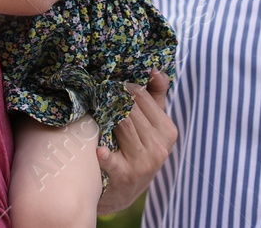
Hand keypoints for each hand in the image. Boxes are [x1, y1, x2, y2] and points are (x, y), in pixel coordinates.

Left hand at [94, 69, 177, 214]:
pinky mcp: (125, 177)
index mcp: (168, 131)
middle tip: (96, 90)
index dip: (124, 86)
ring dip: (105, 114)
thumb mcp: (153, 125)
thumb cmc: (137, 149)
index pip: (144, 97)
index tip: (109, 81)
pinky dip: (106, 156)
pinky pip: (113, 161)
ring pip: (122, 125)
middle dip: (113, 97)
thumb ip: (156, 95)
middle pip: (132, 109)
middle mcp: (159, 147)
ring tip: (92, 105)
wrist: (123, 192)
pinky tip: (99, 150)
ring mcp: (143, 162)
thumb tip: (154, 68)